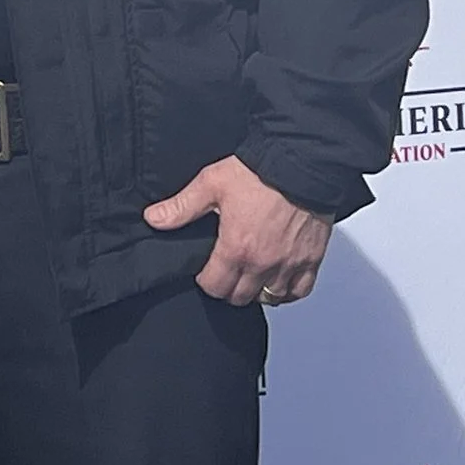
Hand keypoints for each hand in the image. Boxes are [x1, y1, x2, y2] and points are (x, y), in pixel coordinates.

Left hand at [144, 155, 332, 306]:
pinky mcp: (311, 260)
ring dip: (257, 291)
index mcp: (237, 248)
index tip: (205, 270)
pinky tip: (277, 280)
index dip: (205, 280)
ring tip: (248, 275)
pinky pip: (300, 291)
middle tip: (224, 272)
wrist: (299, 165)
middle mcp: (263, 263)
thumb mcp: (210, 185)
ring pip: (270, 298)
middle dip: (228, 288)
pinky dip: (287, 291)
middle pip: (240, 297)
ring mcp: (289, 264)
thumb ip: (181, 207)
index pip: (215, 287)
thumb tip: (154, 219)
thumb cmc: (258, 173)